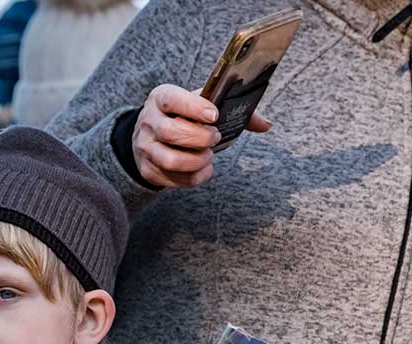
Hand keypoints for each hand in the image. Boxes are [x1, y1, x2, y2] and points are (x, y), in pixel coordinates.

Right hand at [132, 84, 270, 188]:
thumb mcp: (199, 105)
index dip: (194, 107)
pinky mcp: (148, 169)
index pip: (172, 100)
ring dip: (197, 160)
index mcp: (161, 98)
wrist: (151, 137)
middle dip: (200, 138)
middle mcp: (148, 122)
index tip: (214, 116)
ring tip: (208, 156)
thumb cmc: (182, 117)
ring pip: (171, 160)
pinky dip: (194, 177)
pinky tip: (204, 169)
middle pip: (172, 132)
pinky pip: (173, 179)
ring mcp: (145, 148)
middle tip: (215, 138)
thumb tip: (265, 125)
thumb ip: (233, 110)